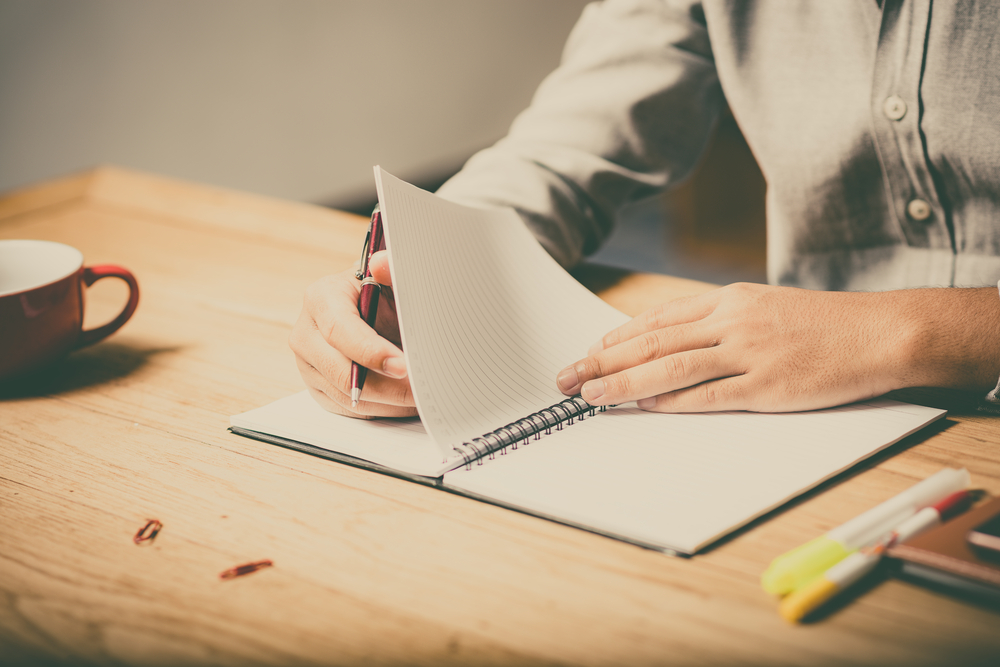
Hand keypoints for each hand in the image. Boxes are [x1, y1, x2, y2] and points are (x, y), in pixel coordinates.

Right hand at [289, 250, 417, 418]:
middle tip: (422, 390)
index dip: (372, 352)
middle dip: (388, 386)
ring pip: (349, 397)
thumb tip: (382, 264)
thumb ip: (391, 271)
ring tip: (422, 395)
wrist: (371, 307)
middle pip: (342, 373)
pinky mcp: (318, 388)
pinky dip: (382, 408)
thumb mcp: (390, 279)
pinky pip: (350, 410)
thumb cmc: (382, 293)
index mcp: (321, 298)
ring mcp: (308, 364)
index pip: (340, 332)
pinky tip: (405, 399)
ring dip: (390, 401)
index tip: (403, 365)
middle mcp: (306, 333)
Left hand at [555, 283, 999, 412]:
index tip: (589, 350)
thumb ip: (722, 321)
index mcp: (729, 300)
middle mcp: (731, 321)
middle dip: (602, 360)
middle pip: (651, 341)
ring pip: (669, 367)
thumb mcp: (766, 307)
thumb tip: (675, 340)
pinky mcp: (767, 384)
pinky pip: (707, 394)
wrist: (881, 332)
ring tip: (590, 395)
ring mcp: (748, 352)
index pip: (658, 318)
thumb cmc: (824, 323)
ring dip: (623, 382)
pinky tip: (641, 405)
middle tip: (567, 376)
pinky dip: (669, 401)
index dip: (617, 336)